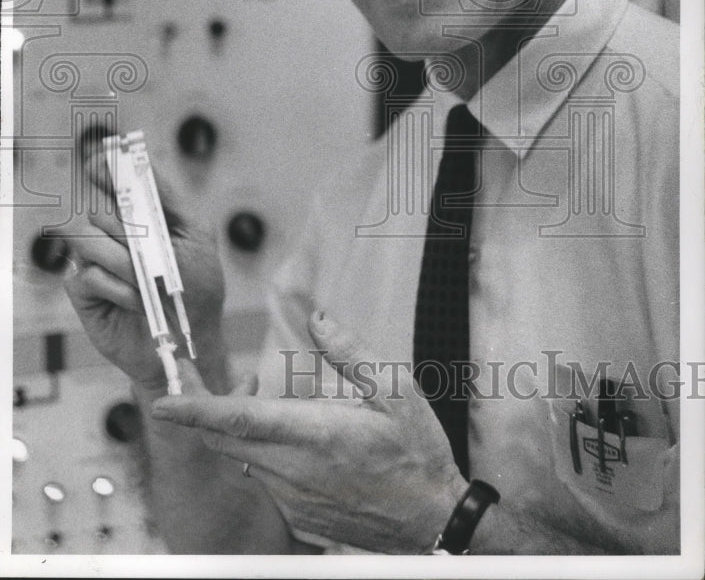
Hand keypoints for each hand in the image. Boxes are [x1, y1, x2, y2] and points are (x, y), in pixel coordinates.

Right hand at [64, 148, 225, 391]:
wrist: (190, 338)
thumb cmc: (198, 287)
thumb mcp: (196, 235)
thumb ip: (170, 198)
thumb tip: (144, 164)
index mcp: (142, 215)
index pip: (114, 181)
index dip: (106, 166)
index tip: (104, 159)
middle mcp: (114, 233)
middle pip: (102, 209)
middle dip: (128, 227)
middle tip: (150, 250)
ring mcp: (96, 260)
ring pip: (89, 237)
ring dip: (123, 259)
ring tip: (147, 282)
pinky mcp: (84, 291)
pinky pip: (88, 274)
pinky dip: (118, 287)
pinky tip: (137, 301)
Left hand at [151, 311, 467, 552]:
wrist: (431, 518)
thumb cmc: (416, 452)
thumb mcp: (396, 389)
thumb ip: (350, 352)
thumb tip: (317, 319)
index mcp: (316, 434)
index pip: (238, 420)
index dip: (194, 409)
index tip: (163, 401)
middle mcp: (294, 470)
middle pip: (225, 438)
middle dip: (207, 406)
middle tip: (222, 376)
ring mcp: (292, 498)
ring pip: (242, 456)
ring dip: (239, 425)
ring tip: (276, 400)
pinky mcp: (295, 515)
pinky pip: (263, 477)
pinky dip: (261, 450)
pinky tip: (293, 437)